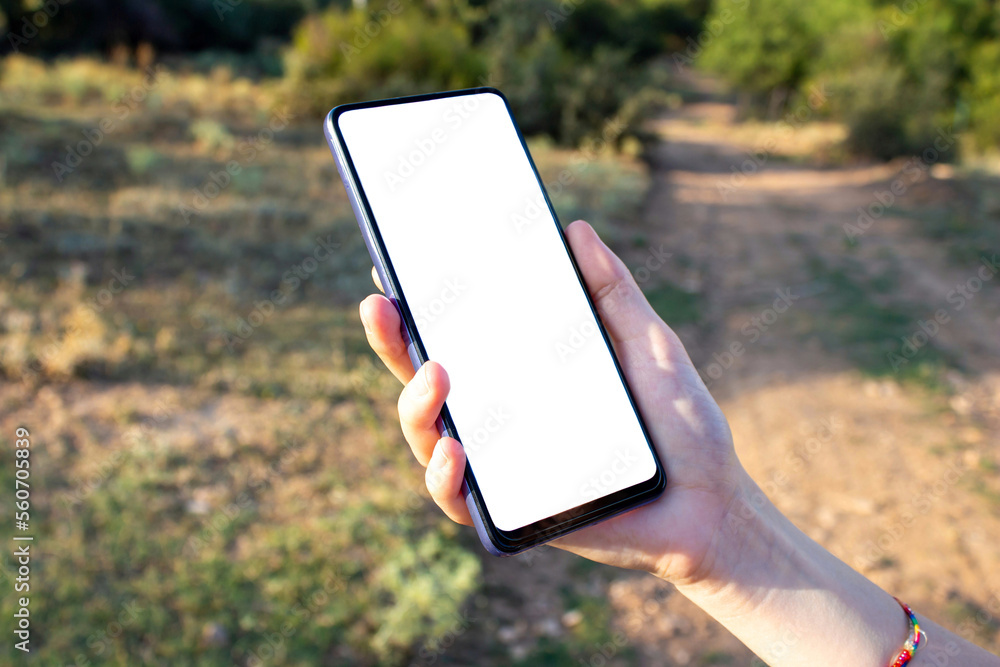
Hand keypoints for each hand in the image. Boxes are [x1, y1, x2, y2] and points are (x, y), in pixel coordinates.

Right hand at [359, 220, 746, 583]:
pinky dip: (444, 477)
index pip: (458, 338)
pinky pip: (458, 500)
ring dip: (415, 405)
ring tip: (435, 377)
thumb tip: (576, 229)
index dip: (418, 309)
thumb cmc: (681, 425)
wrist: (712, 503)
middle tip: (381, 307)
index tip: (393, 269)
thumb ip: (613, 291)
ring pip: (428, 436)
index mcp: (524, 375)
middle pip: (425, 380)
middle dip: (391, 344)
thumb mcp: (649, 344)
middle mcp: (502, 416)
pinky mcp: (513, 513)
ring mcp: (502, 465)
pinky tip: (455, 450)